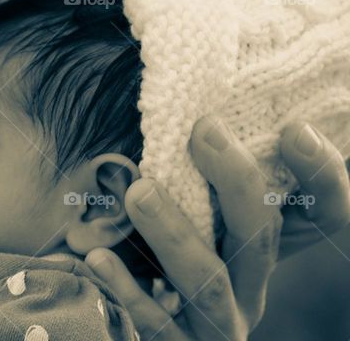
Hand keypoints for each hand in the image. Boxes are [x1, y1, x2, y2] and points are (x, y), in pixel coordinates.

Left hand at [84, 119, 349, 339]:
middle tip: (202, 133)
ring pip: (207, 282)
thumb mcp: (198, 215)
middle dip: (236, 183)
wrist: (155, 332)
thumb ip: (205, 175)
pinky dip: (127, 288)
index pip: (325, 215)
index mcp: (264, 249)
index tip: (295, 129)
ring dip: (174, 233)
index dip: (322, 176)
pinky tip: (97, 257)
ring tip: (139, 192)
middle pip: (260, 238)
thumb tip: (194, 104)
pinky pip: (154, 321)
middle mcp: (251, 287)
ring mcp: (217, 323)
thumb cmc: (167, 257)